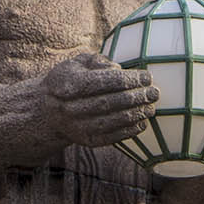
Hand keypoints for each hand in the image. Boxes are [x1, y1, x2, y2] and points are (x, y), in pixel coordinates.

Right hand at [41, 53, 158, 147]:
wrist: (49, 112)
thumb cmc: (70, 80)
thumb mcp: (77, 63)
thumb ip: (98, 62)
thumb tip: (118, 69)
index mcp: (70, 84)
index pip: (106, 81)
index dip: (130, 79)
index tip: (147, 76)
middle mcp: (72, 108)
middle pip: (112, 102)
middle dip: (137, 97)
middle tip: (155, 92)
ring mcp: (78, 127)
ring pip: (114, 121)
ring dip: (137, 114)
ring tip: (151, 107)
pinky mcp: (87, 141)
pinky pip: (113, 137)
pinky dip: (130, 130)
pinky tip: (142, 121)